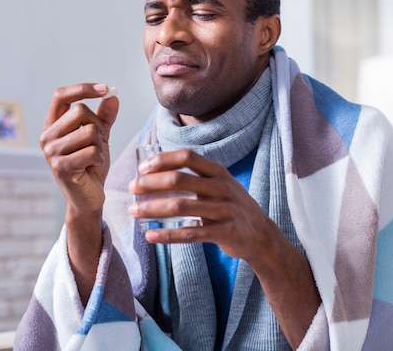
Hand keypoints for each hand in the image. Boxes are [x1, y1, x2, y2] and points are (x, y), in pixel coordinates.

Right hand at [40, 83, 118, 221]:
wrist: (88, 196)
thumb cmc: (90, 165)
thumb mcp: (99, 137)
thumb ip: (104, 117)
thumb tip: (112, 95)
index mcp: (53, 125)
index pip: (61, 96)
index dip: (82, 89)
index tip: (105, 88)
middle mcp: (47, 136)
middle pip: (80, 111)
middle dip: (97, 126)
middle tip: (96, 143)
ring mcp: (51, 152)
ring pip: (89, 132)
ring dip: (99, 145)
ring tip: (93, 157)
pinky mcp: (61, 167)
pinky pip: (92, 151)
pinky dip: (100, 159)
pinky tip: (92, 167)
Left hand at [128, 149, 272, 260]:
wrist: (261, 234)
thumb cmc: (231, 207)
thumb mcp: (219, 185)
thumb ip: (195, 178)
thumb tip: (154, 173)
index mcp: (219, 172)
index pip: (187, 157)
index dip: (162, 160)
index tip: (142, 168)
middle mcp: (223, 187)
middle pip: (180, 180)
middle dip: (150, 184)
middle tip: (131, 189)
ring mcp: (225, 210)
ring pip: (181, 207)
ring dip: (152, 209)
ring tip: (133, 212)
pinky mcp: (225, 232)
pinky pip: (191, 234)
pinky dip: (167, 235)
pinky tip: (150, 236)